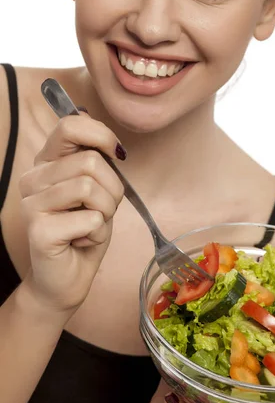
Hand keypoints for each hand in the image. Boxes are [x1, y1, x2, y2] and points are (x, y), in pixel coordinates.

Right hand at [19, 112, 124, 312]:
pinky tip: (82, 241)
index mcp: (46, 162)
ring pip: (90, 188)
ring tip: (92, 225)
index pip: (70, 126)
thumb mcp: (97, 189)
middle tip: (102, 210)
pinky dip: (98, 232)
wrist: (67, 277)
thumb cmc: (85, 229)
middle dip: (112, 189)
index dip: (101, 135)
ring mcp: (31, 204)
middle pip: (91, 162)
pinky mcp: (39, 230)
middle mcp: (33, 178)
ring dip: (106, 211)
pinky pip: (91, 219)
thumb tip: (111, 143)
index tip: (116, 155)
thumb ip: (98, 162)